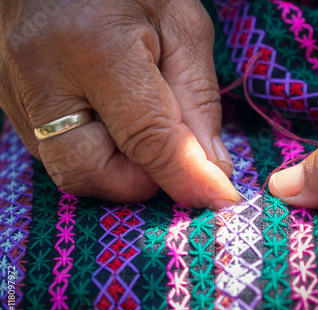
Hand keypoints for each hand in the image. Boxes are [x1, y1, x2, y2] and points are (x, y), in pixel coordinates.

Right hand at [0, 0, 239, 207]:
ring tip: (139, 126)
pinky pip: (56, 151)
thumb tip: (212, 170)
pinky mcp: (9, 100)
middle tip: (170, 155)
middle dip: (141, 180)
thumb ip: (198, 100)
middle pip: (92, 173)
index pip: (147, 139)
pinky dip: (96, 151)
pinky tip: (111, 119)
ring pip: (70, 170)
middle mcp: (40, 77)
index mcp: (93, 46)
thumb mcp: (181, 27)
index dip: (188, 178)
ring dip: (118, 167)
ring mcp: (14, 91)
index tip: (220, 198)